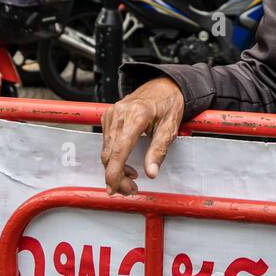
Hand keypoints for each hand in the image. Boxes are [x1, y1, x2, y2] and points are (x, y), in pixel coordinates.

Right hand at [100, 77, 184, 195]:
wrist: (163, 86)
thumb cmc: (168, 104)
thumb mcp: (170, 128)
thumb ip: (159, 151)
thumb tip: (151, 172)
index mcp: (136, 116)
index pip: (118, 151)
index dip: (114, 173)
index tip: (114, 189)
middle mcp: (120, 114)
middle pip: (109, 154)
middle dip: (117, 176)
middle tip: (131, 189)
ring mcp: (112, 114)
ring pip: (106, 150)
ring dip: (115, 168)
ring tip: (132, 176)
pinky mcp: (108, 116)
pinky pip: (106, 142)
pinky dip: (113, 156)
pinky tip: (125, 162)